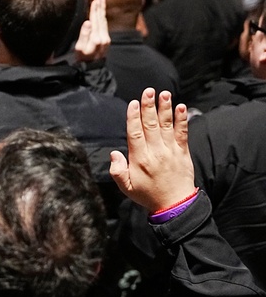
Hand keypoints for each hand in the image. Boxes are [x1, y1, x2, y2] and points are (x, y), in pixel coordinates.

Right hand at [74, 0, 109, 61]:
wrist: (92, 69)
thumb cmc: (83, 59)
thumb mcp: (80, 48)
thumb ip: (84, 34)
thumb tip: (87, 21)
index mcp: (96, 37)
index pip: (95, 20)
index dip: (94, 9)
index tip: (95, 0)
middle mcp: (103, 37)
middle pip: (101, 19)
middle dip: (100, 7)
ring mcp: (106, 39)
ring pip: (104, 21)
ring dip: (103, 11)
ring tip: (102, 2)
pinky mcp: (106, 40)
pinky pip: (105, 26)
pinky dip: (103, 18)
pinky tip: (102, 15)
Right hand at [109, 89, 194, 212]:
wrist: (175, 204)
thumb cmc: (148, 195)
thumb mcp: (126, 187)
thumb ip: (117, 170)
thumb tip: (113, 153)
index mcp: (140, 159)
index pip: (135, 133)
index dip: (133, 117)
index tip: (133, 103)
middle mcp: (155, 152)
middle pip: (151, 125)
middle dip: (149, 107)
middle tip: (148, 91)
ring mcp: (170, 151)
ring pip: (166, 126)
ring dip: (165, 108)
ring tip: (164, 94)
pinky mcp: (183, 152)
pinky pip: (182, 133)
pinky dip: (182, 119)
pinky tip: (181, 107)